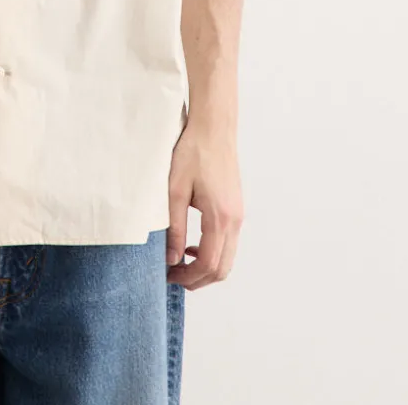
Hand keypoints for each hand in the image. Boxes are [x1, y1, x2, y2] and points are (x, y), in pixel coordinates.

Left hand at [166, 118, 243, 288]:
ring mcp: (238, 215)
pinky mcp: (236, 208)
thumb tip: (172, 258)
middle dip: (198, 279)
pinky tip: (193, 243)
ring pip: (228, 257)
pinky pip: (229, 242)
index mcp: (220, 217)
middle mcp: (234, 220)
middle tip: (174, 276)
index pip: (209, 264)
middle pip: (222, 268)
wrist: (214, 128)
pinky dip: (213, 252)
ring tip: (180, 261)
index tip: (169, 276)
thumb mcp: (175, 190)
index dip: (188, 276)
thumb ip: (175, 228)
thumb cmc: (192, 152)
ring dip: (206, 266)